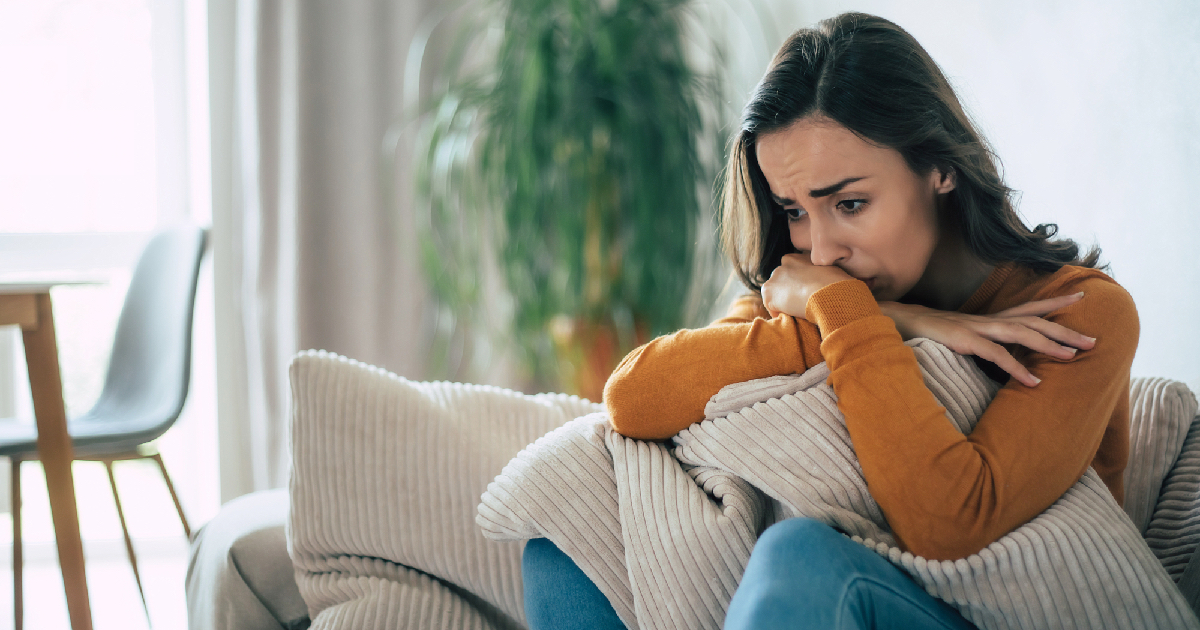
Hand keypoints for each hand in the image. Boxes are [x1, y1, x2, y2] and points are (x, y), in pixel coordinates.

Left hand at [762, 253, 854, 318]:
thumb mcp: (832, 272)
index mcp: (800, 257)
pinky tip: (792, 317)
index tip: (805, 293)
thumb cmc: (837, 285)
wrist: (829, 293)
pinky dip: (779, 314)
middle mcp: (784, 263)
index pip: (792, 270)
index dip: (798, 283)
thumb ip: (822, 273)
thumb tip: (828, 281)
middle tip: (799, 304)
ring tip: (797, 312)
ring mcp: (775, 277)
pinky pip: (771, 306)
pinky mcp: (769, 291)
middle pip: (781, 281)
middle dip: (788, 291)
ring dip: (783, 302)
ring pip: (775, 293)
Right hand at [879, 293, 1095, 386]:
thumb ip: (975, 342)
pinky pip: (995, 355)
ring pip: (1021, 333)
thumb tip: (992, 353)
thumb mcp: (955, 336)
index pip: (1027, 307)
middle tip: (1093, 340)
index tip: (1082, 295)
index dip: (1054, 302)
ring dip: (1049, 345)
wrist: (890, 320)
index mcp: (986, 318)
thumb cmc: (922, 332)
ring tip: (1073, 356)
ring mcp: (975, 328)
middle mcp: (985, 319)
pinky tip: (1033, 382)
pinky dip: (1017, 369)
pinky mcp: (963, 339)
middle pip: (1034, 321)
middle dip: (1065, 329)